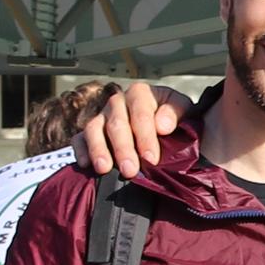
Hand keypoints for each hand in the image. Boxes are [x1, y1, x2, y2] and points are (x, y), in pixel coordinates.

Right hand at [79, 81, 193, 177]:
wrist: (166, 125)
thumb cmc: (175, 118)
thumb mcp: (184, 110)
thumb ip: (176, 112)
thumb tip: (162, 126)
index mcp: (140, 94)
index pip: (140, 113)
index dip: (145, 136)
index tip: (152, 158)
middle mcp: (117, 102)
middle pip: (117, 123)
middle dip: (123, 148)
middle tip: (130, 170)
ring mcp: (101, 117)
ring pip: (94, 129)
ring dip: (99, 150)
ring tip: (105, 169)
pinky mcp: (89, 132)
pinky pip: (79, 139)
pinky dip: (81, 151)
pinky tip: (85, 165)